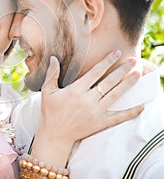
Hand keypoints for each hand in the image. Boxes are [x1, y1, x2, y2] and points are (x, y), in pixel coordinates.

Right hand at [31, 50, 142, 166]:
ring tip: (138, 74)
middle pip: (109, 81)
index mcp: (76, 90)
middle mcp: (88, 100)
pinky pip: (118, 118)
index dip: (107, 61)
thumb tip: (53, 58)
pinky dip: (130, 113)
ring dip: (127, 84)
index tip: (116, 53)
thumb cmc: (50, 111)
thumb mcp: (47, 91)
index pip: (95, 72)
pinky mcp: (100, 123)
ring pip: (115, 95)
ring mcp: (96, 112)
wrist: (55, 135)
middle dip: (122, 69)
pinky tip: (141, 107)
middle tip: (133, 60)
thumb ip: (52, 74)